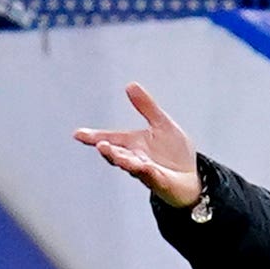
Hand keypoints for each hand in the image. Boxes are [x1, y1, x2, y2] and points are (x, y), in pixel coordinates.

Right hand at [74, 82, 202, 207]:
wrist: (191, 178)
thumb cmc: (174, 154)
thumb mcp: (162, 124)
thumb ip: (147, 107)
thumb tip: (130, 85)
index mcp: (133, 145)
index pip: (110, 139)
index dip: (93, 137)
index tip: (78, 134)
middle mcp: (136, 159)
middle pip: (118, 155)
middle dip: (109, 150)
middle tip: (100, 145)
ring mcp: (147, 173)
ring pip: (133, 167)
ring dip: (124, 161)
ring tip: (116, 156)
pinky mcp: (162, 183)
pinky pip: (154, 178)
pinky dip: (149, 173)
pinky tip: (146, 167)